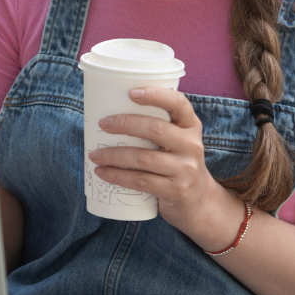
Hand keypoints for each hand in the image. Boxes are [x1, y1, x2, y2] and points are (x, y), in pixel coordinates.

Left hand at [88, 86, 245, 247]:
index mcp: (191, 127)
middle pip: (155, 129)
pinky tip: (102, 172)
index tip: (131, 93)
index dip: (155, 95)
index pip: (178, 103)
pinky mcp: (175, 190)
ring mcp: (185, 169)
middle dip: (124, 124)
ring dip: (114, 155)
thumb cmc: (178, 163)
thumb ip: (158, 128)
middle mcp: (192, 145)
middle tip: (102, 124)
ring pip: (143, 157)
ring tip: (94, 155)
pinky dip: (117, 176)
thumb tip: (110, 113)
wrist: (199, 202)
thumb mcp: (178, 142)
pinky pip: (141, 180)